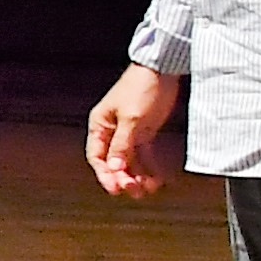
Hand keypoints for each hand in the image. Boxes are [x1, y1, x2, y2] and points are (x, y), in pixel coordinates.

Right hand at [82, 64, 183, 199]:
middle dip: (123, 177)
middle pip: (114, 161)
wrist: (162, 70)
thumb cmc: (141, 87)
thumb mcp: (131, 118)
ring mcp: (129, 131)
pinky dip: (149, 167)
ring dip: (137, 175)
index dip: (105, 174)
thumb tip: (115, 167)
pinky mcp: (145, 131)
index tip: (115, 188)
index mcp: (100, 125)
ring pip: (130, 160)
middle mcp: (112, 130)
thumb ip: (122, 145)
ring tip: (147, 189)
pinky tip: (155, 178)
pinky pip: (144, 154)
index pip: (97, 156)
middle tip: (134, 190)